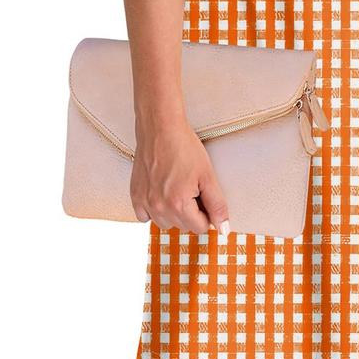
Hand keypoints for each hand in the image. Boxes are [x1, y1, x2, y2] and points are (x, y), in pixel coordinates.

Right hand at [130, 114, 230, 234]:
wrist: (160, 128)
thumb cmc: (185, 148)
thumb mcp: (208, 176)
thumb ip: (217, 205)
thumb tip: (224, 230)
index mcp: (179, 205)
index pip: (200, 227)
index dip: (207, 212)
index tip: (203, 194)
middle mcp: (159, 208)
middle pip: (183, 226)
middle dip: (191, 212)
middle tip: (192, 187)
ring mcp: (144, 202)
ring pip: (165, 223)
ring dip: (173, 212)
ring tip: (177, 188)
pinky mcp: (135, 195)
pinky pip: (145, 217)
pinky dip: (154, 210)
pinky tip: (161, 192)